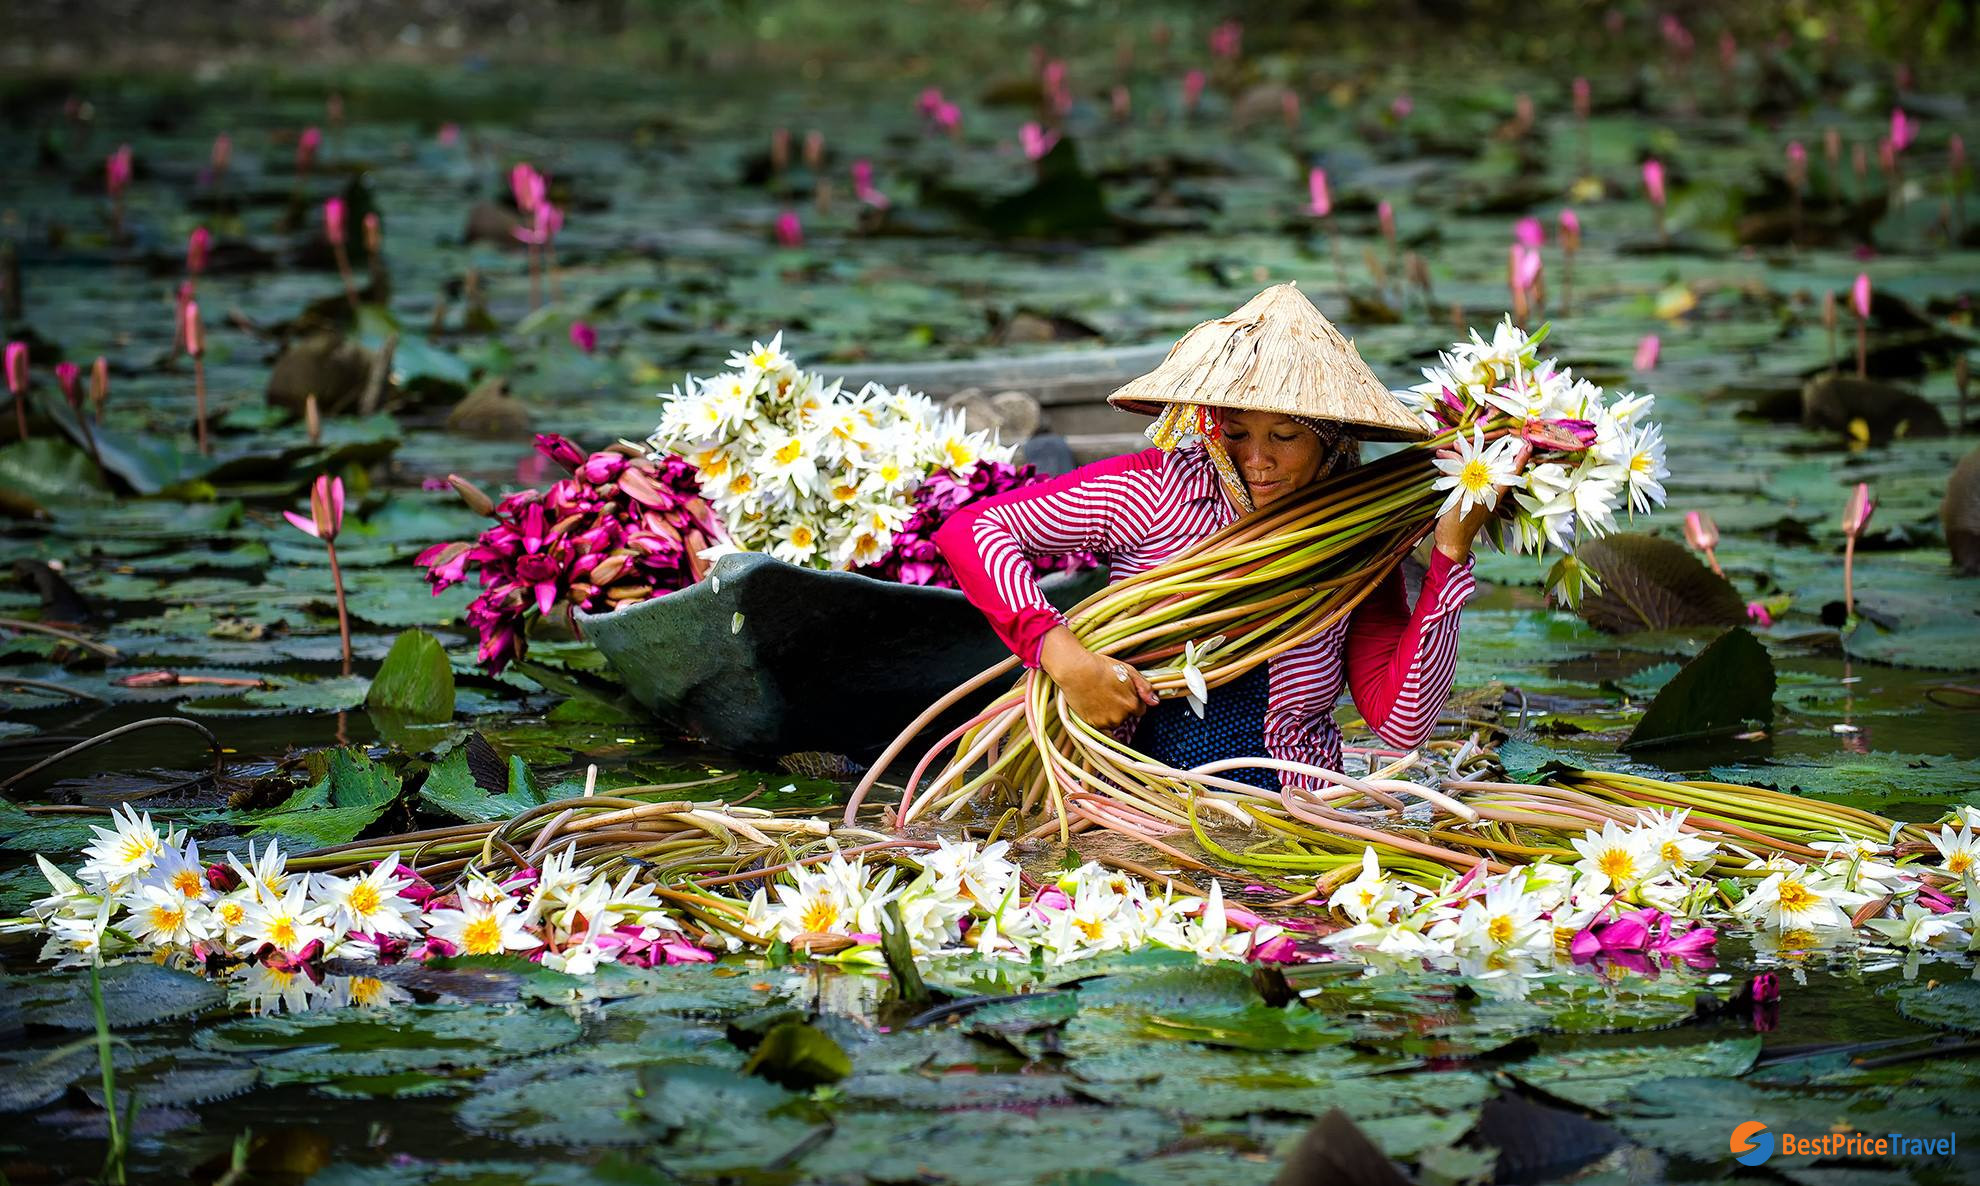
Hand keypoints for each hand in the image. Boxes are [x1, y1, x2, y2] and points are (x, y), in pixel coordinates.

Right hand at [1039, 626, 1159, 727]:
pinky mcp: (1093, 724)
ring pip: (1113, 722)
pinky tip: (1093, 707)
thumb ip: (1144, 687)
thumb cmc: (1100, 667)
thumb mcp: (1128, 671)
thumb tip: (1155, 702)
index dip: (1131, 700)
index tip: (1121, 691)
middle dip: (1120, 707)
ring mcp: (1106, 722)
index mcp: (1132, 703)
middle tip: (1108, 692)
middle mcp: (1121, 716)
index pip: (1139, 709)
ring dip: (1109, 714)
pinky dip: (1099, 719)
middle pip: (1126, 716)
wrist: (1075, 670)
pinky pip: (1101, 727)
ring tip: (1098, 697)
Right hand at [1432, 441, 1531, 561]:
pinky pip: (1461, 476)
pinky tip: (1442, 465)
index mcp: (1494, 492)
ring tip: (1445, 451)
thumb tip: (1461, 459)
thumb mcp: (1463, 499)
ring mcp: (1475, 492)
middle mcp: (1487, 490)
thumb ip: (1462, 478)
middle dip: (1475, 450)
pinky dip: (1453, 469)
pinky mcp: (1464, 495)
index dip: (1520, 458)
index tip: (1528, 445)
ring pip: (1472, 468)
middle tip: (1462, 440)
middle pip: (1487, 465)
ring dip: (1459, 458)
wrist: (1450, 543)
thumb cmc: (1460, 525)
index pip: (1511, 472)